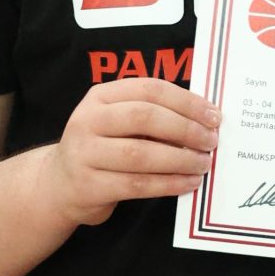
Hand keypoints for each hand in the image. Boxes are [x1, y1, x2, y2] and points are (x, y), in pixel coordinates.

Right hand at [46, 79, 220, 228]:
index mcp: (101, 96)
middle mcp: (88, 120)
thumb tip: (205, 121)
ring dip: (180, 159)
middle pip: (145, 117)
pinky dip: (168, 184)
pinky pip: (136, 185)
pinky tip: (187, 183)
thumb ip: (153, 116)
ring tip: (203, 163)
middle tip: (211, 141)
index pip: (150, 89)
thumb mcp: (119, 122)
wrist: (60, 184)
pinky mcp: (88, 186)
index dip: (187, 101)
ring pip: (140, 154)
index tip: (214, 116)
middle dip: (185, 129)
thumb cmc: (103, 148)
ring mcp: (84, 153)